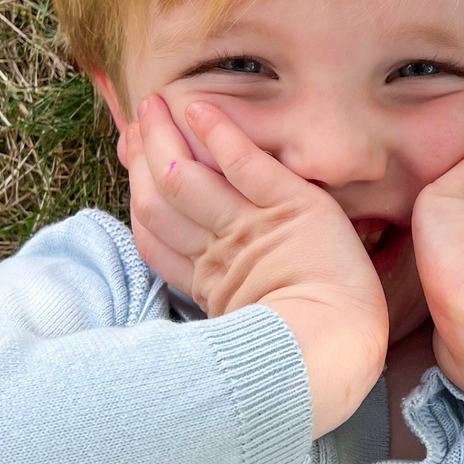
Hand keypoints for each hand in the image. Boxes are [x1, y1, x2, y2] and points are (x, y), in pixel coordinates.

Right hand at [119, 96, 387, 437]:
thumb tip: (204, 305)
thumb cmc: (304, 359)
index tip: (130, 169)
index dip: (140, 199)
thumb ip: (220, 312)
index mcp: (210, 286)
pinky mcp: (288, 207)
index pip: (157, 235)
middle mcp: (221, 253)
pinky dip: (220, 133)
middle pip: (164, 199)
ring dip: (168, 136)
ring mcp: (249, 229)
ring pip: (190, 176)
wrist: (333, 355)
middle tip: (134, 126)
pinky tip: (198, 107)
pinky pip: (245, 163)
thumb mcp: (243, 337)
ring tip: (153, 105)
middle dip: (145, 159)